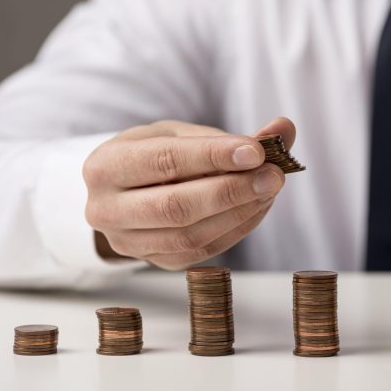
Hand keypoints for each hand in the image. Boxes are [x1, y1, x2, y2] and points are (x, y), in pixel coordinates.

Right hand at [83, 117, 295, 269]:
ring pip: (190, 235)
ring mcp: (129, 243)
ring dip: (239, 212)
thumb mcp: (181, 135)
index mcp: (106, 166)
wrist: (127, 192)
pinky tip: (257, 207)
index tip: (257, 151)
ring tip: (269, 190)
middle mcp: (107, 209)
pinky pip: (202, 251)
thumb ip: (229, 135)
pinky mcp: (155, 261)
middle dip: (232, 191)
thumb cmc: (155, 156)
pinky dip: (236, 229)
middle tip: (273, 176)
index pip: (164, 161)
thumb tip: (284, 128)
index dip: (213, 157)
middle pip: (176, 206)